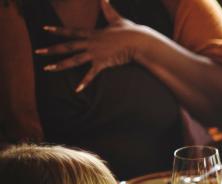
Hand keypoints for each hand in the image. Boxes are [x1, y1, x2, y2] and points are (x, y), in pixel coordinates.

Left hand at [36, 0, 159, 92]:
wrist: (138, 40)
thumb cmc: (130, 30)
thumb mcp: (117, 18)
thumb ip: (108, 9)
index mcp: (92, 33)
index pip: (71, 32)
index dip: (57, 30)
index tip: (45, 28)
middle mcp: (90, 43)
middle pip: (67, 47)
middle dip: (51, 49)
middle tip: (37, 52)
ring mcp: (95, 53)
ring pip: (74, 60)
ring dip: (60, 65)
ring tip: (47, 69)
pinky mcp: (103, 63)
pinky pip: (91, 74)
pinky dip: (84, 82)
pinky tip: (77, 89)